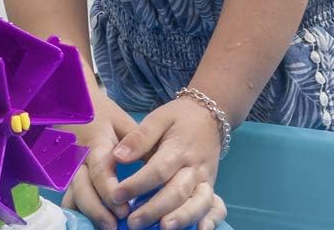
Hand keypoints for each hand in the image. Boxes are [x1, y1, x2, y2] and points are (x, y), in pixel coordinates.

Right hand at [62, 93, 137, 229]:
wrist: (73, 100)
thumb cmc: (103, 113)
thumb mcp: (122, 122)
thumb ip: (138, 145)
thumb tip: (159, 169)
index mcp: (96, 143)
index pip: (100, 171)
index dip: (110, 192)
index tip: (123, 209)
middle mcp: (78, 157)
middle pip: (82, 188)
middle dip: (96, 210)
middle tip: (113, 227)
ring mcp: (66, 165)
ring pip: (71, 194)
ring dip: (86, 213)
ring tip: (103, 227)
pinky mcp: (62, 172)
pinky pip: (67, 194)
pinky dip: (76, 209)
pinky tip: (87, 222)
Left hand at [111, 97, 223, 229]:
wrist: (209, 114)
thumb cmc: (179, 117)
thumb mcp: (158, 118)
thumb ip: (139, 137)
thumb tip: (118, 156)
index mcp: (179, 148)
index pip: (158, 170)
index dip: (137, 185)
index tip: (117, 195)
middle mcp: (195, 167)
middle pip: (177, 192)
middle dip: (154, 209)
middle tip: (133, 223)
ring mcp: (206, 179)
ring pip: (198, 203)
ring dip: (181, 218)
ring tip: (162, 228)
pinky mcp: (212, 187)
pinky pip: (217, 207)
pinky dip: (212, 220)